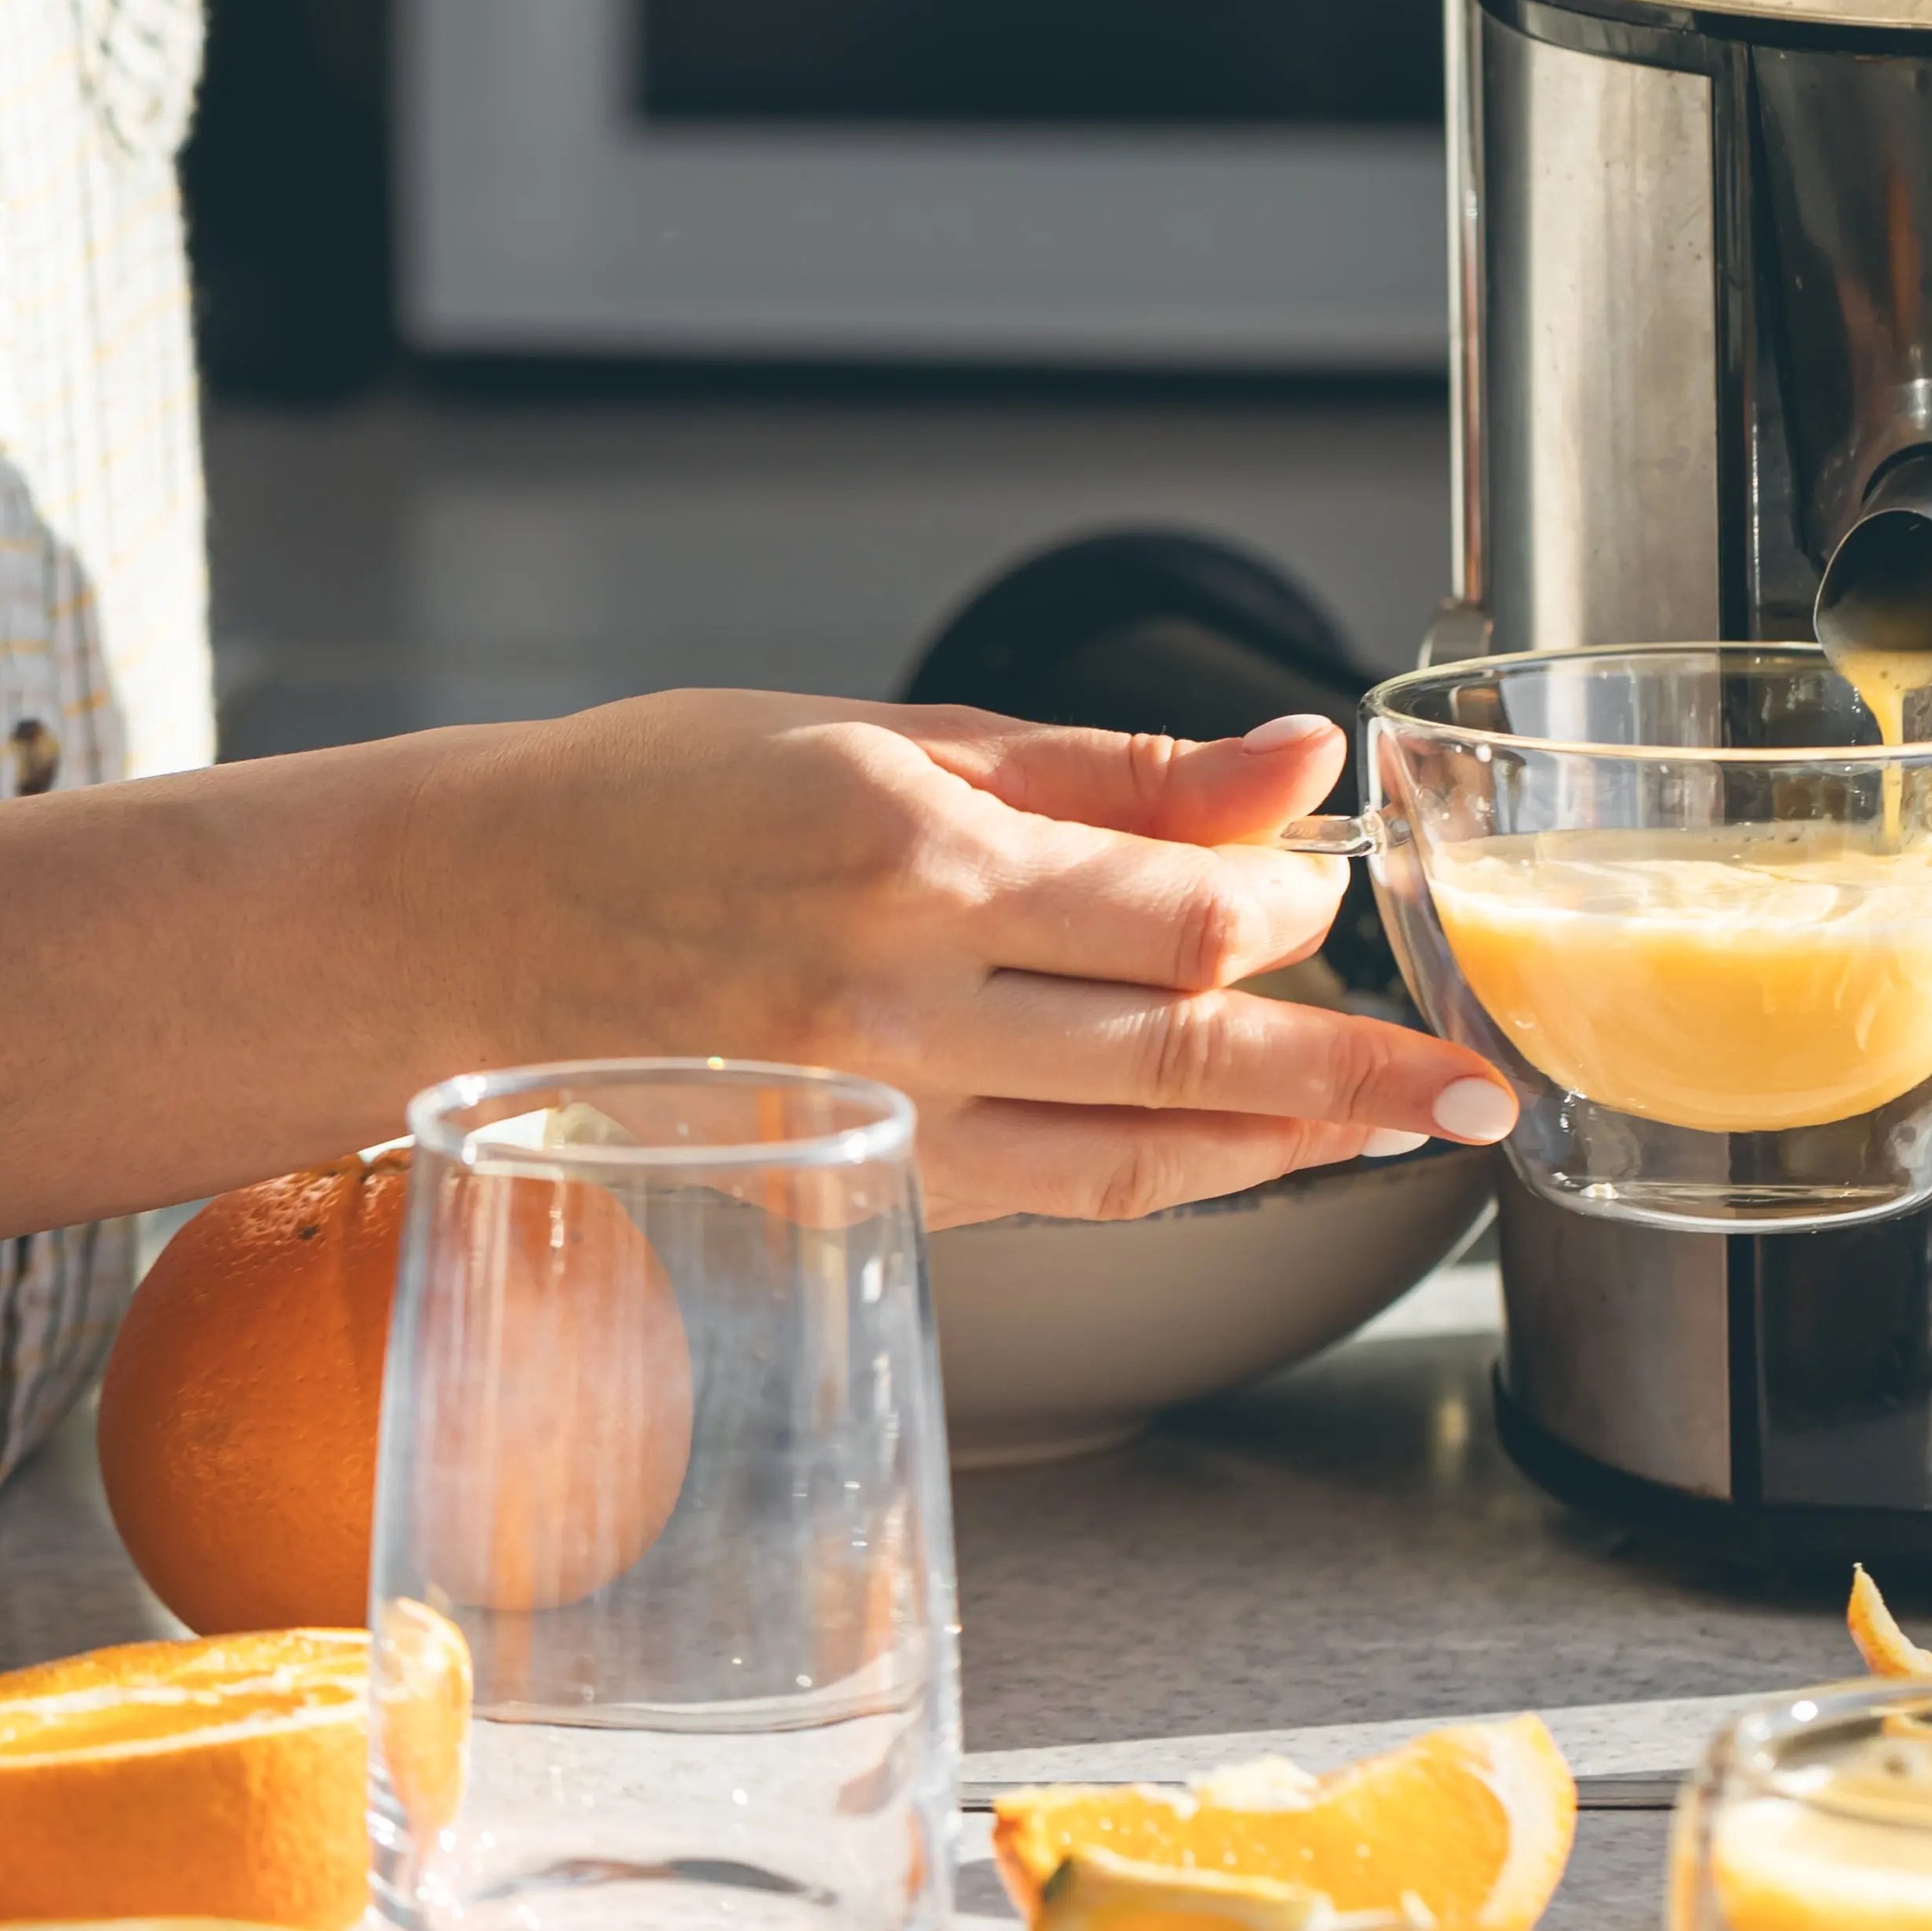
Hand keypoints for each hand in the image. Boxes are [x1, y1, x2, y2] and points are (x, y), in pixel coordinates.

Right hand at [0, 688, 1515, 1293]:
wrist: (448, 934)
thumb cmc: (649, 804)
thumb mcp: (875, 734)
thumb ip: (1098, 771)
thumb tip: (1290, 759)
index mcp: (905, 854)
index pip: (1185, 906)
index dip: (1300, 902)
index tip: (1339, 874)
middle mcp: (898, 1002)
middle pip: (1198, 1051)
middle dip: (1363, 1070)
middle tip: (1483, 1078)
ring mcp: (875, 1116)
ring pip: (1143, 1154)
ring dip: (1295, 1145)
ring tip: (1414, 1133)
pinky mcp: (859, 1188)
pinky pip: (1058, 1196)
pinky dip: (1172, 1175)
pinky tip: (1247, 1152)